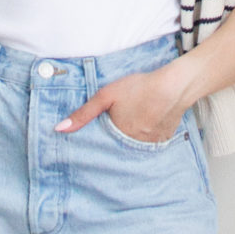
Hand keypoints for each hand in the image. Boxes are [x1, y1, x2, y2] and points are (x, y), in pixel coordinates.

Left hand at [55, 63, 189, 143]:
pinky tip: (147, 124)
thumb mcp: (105, 96)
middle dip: (116, 141)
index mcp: (118, 137)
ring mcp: (151, 145)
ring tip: (133, 124)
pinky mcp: (164, 140)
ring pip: (135, 146)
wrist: (174, 85)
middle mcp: (134, 145)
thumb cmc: (139, 88)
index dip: (99, 143)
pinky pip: (150, 144)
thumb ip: (83, 114)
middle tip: (119, 126)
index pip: (103, 148)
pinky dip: (146, 136)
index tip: (98, 139)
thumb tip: (59, 129)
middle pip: (119, 148)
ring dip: (131, 139)